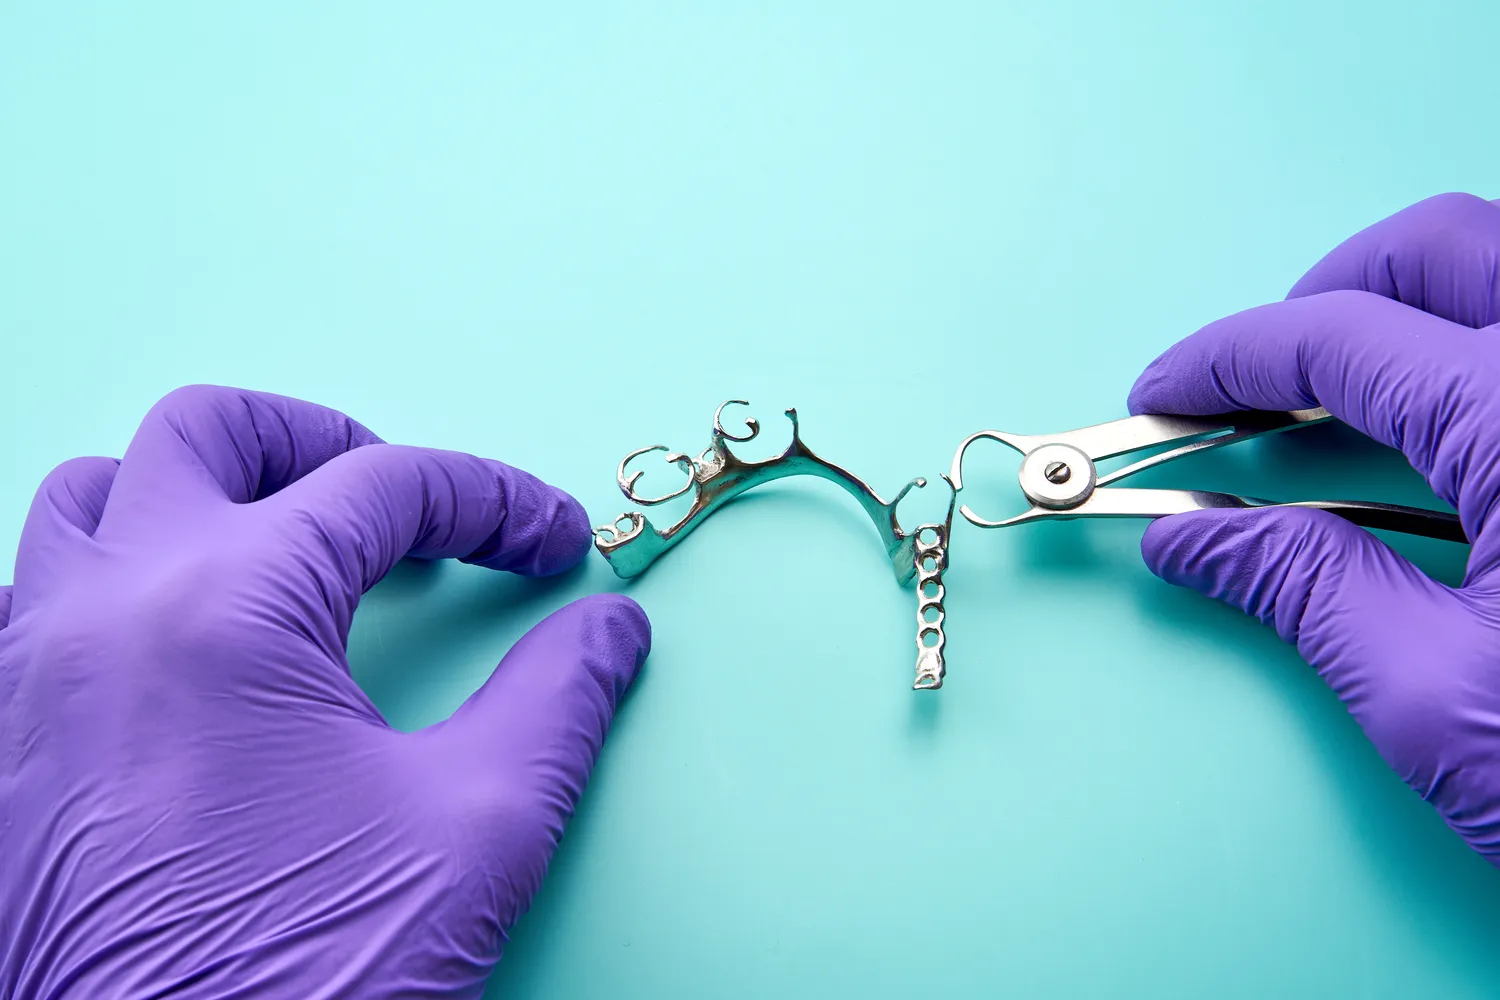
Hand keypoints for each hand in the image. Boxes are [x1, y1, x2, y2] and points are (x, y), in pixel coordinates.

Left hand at [0, 387, 649, 997]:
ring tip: (289, 545)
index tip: (549, 543)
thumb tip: (609, 630)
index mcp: (225, 609)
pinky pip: (31, 596)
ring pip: (96, 494)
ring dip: (205, 492)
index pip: (386, 487)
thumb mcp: (479, 829)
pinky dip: (115, 574)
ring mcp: (23, 676)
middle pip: (211, 432)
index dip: (494, 500)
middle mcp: (100, 612)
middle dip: (330, 444)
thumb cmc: (299, 984)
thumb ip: (559, 700)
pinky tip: (183, 639)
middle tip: (410, 503)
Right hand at [1129, 192, 1499, 862]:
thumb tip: (1196, 540)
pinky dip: (1480, 350)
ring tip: (1349, 397)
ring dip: (1413, 307)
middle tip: (1256, 382)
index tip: (1165, 396)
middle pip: (1441, 248)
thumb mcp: (1437, 697)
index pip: (1338, 337)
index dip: (1225, 359)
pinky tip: (1454, 430)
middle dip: (1323, 292)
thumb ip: (1303, 590)